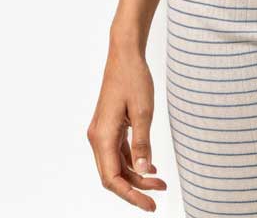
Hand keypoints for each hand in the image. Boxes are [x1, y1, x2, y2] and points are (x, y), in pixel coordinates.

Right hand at [87, 43, 167, 209]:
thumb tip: (143, 172)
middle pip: (113, 175)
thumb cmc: (133, 78)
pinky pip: (118, 152)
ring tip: (159, 182)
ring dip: (136, 176)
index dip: (130, 195)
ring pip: (116, 165)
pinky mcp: (109, 127)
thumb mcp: (143, 112)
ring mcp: (102, 132)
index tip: (150, 204)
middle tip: (158, 197)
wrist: (125, 54)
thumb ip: (142, 145)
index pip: (112, 179)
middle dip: (135, 188)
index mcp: (102, 137)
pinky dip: (133, 162)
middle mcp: (97, 138)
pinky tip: (150, 167)